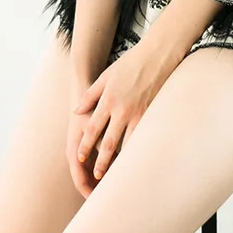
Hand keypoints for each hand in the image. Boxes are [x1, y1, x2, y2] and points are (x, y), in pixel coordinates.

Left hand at [70, 32, 183, 187]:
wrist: (156, 56)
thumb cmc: (129, 64)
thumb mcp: (104, 77)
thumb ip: (89, 96)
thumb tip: (76, 111)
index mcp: (107, 100)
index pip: (92, 128)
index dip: (86, 145)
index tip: (80, 158)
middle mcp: (121, 109)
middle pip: (108, 141)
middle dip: (101, 161)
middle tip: (97, 176)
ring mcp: (138, 112)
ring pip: (127, 142)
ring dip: (121, 160)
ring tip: (117, 173)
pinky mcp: (152, 113)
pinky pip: (143, 136)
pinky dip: (138, 149)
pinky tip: (136, 159)